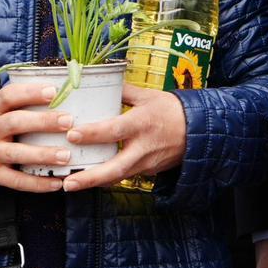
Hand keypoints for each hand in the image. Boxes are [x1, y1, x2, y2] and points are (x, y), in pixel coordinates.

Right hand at [0, 81, 70, 191]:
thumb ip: (17, 102)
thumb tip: (57, 88)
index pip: (8, 96)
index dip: (30, 92)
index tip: (53, 91)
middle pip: (14, 122)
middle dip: (42, 121)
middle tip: (68, 121)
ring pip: (16, 153)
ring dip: (42, 154)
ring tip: (65, 156)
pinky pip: (15, 181)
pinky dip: (37, 184)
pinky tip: (56, 183)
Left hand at [60, 83, 187, 191]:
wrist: (198, 129)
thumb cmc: (171, 109)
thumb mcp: (148, 96)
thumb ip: (123, 92)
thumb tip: (100, 82)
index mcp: (142, 123)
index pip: (114, 130)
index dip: (93, 133)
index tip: (71, 135)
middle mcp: (143, 147)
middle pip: (115, 167)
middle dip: (90, 177)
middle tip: (68, 182)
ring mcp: (147, 163)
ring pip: (118, 177)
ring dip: (94, 182)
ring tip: (71, 185)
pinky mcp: (148, 171)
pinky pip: (125, 176)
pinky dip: (108, 178)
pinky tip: (91, 178)